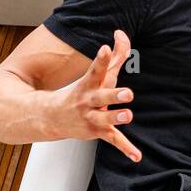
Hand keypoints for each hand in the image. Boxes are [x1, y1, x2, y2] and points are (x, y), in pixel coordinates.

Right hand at [44, 29, 140, 161]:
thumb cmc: (83, 92)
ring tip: (128, 115)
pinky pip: (114, 141)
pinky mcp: (98, 133)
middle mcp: (89, 101)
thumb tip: (122, 33)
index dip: (101, 59)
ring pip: (106, 119)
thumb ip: (115, 55)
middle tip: (127, 93)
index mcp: (89, 85)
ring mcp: (92, 118)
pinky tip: (137, 156)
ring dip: (116, 117)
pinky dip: (126, 149)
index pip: (96, 69)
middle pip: (101, 97)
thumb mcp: (98, 75)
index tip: (105, 48)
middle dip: (114, 95)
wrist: (53, 118)